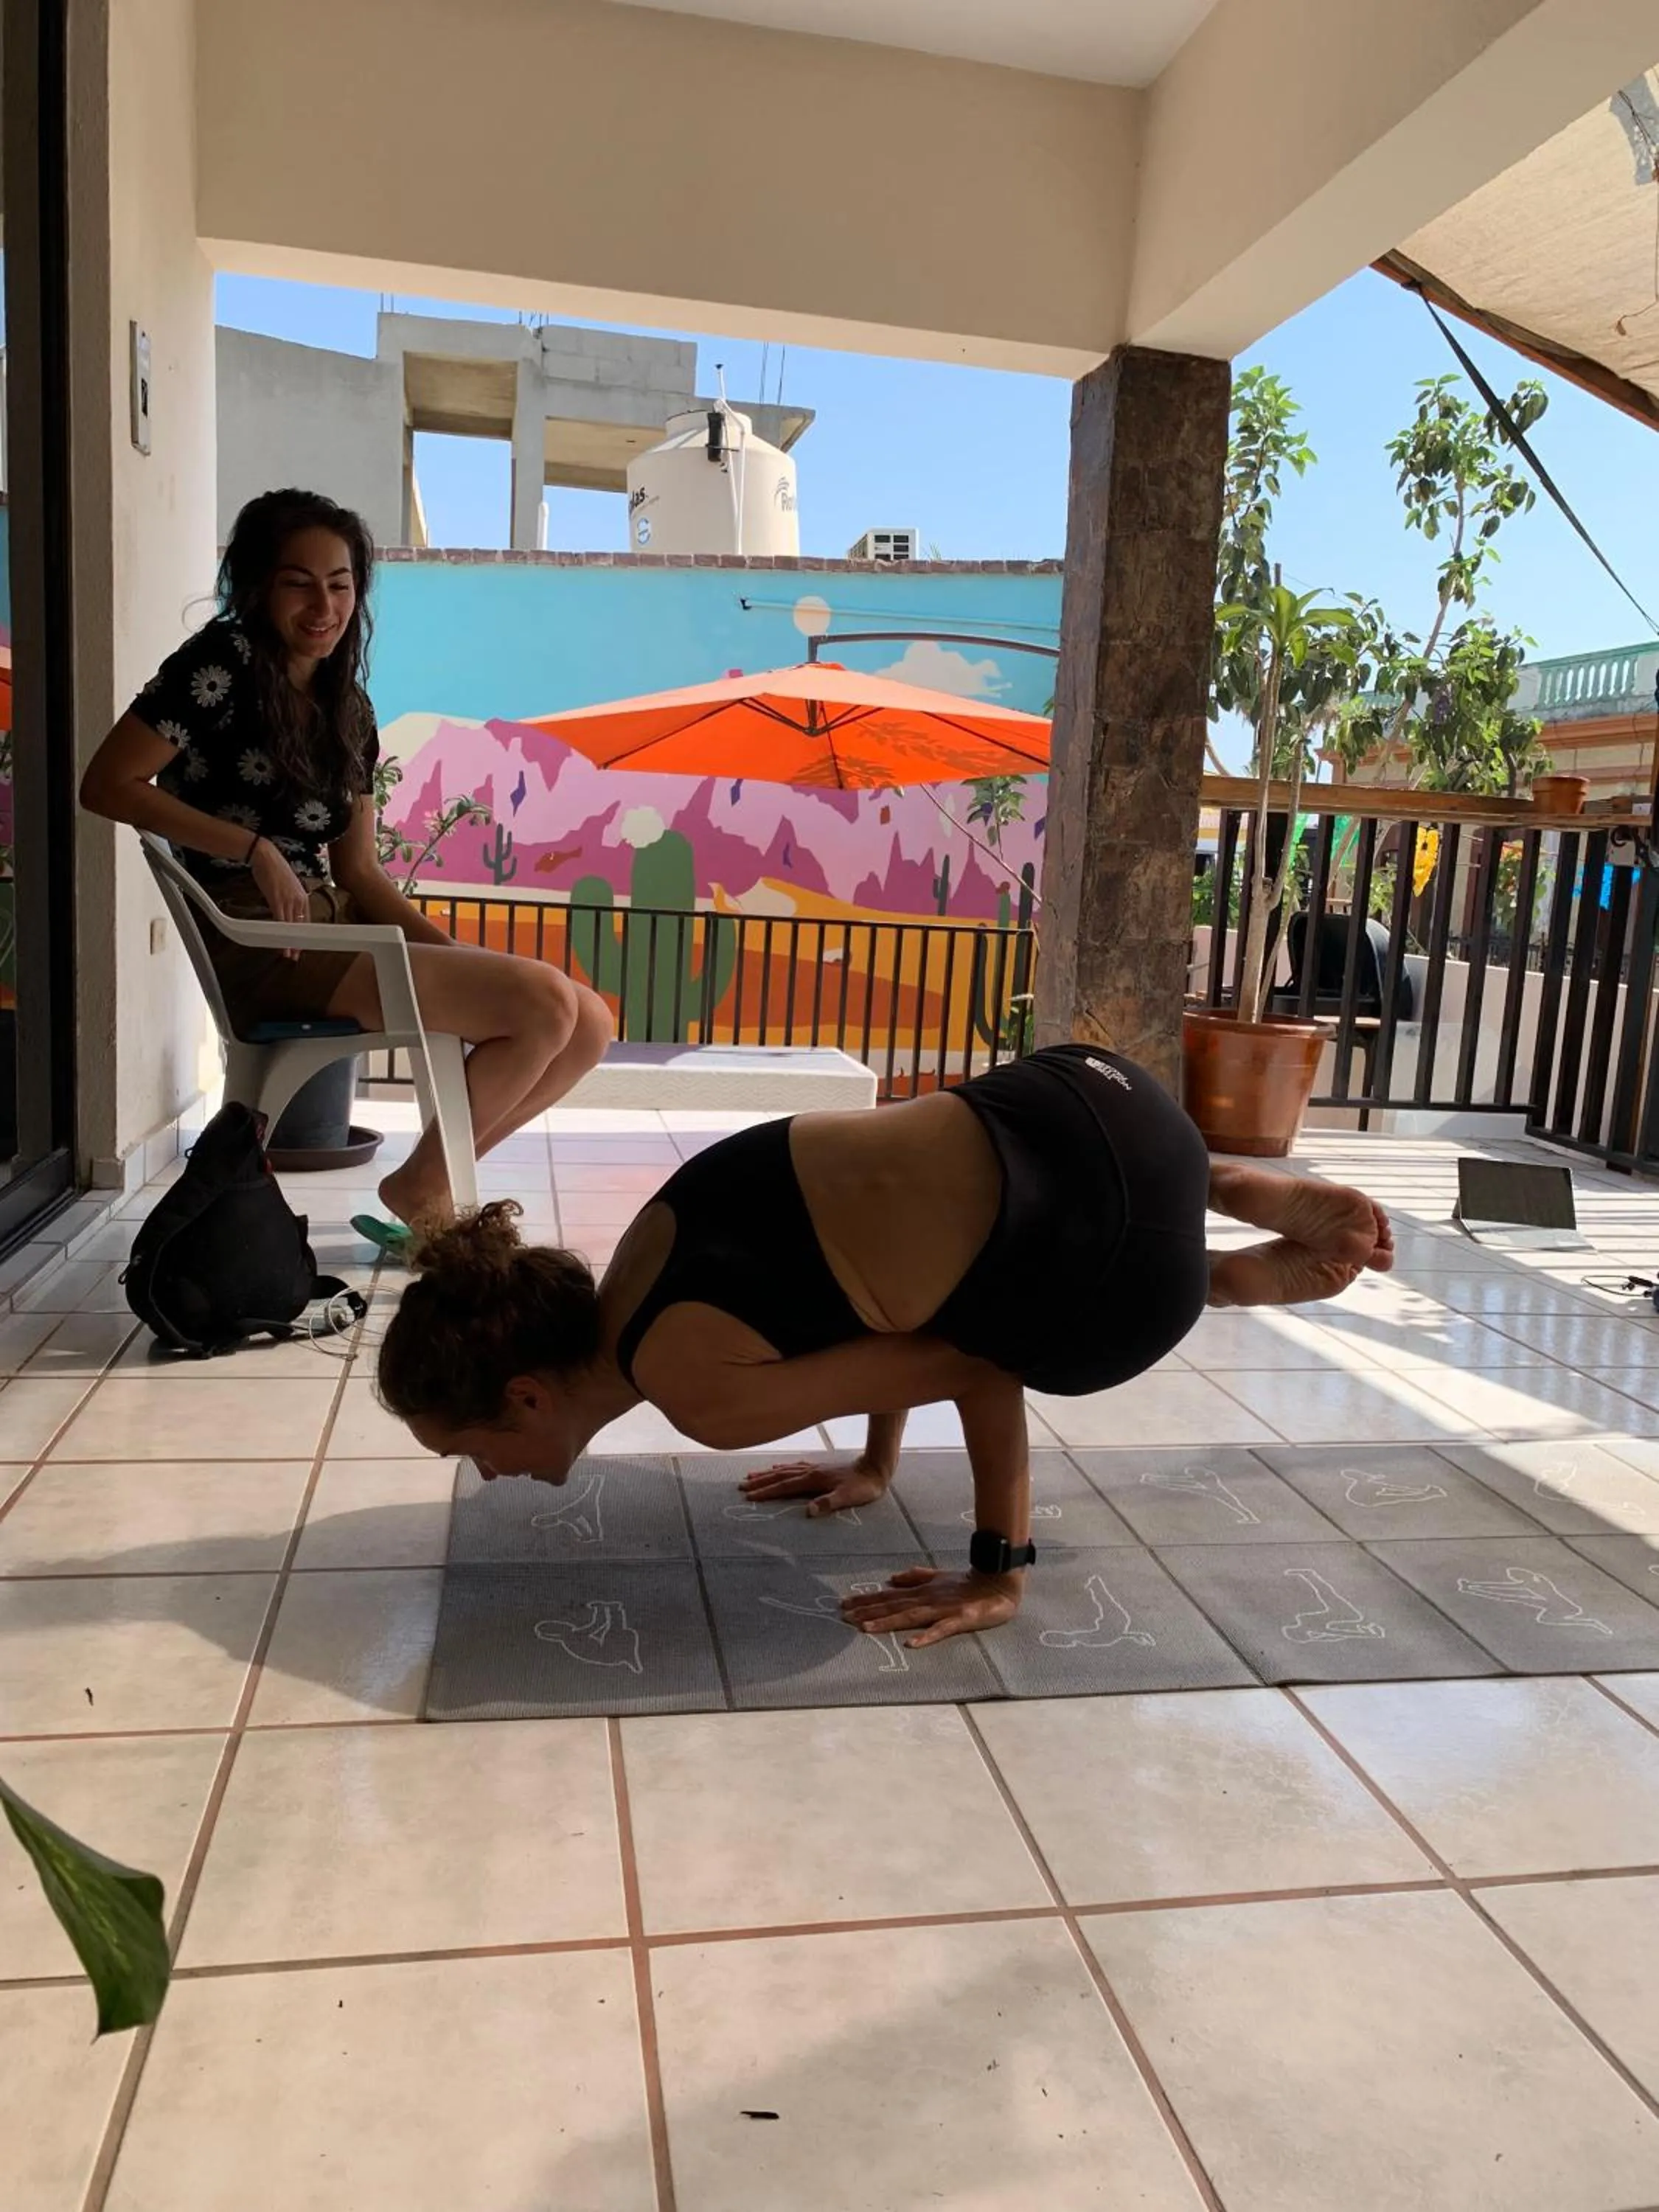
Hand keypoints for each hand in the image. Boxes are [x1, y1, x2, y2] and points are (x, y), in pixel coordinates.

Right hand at [250, 838, 309, 958]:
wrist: (265, 856)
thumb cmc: (274, 869)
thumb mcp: (287, 885)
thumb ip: (290, 897)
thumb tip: (288, 907)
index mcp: (302, 896)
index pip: (306, 919)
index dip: (304, 934)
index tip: (302, 944)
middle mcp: (299, 899)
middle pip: (300, 925)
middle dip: (299, 942)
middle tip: (297, 955)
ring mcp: (288, 900)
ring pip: (291, 926)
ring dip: (289, 941)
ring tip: (288, 954)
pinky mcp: (277, 899)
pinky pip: (280, 920)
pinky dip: (280, 932)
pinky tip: (280, 941)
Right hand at [738, 1456, 891, 1517]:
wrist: (875, 1469)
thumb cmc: (863, 1487)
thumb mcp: (848, 1498)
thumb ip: (828, 1503)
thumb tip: (808, 1511)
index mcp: (812, 1480)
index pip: (783, 1487)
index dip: (765, 1492)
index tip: (748, 1496)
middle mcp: (809, 1472)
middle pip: (779, 1477)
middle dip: (760, 1482)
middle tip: (741, 1486)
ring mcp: (814, 1468)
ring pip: (785, 1470)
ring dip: (767, 1474)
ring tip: (751, 1476)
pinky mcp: (819, 1468)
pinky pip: (794, 1467)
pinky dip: (783, 1468)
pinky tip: (778, 1468)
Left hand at [839, 1565, 1021, 1647]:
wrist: (998, 1583)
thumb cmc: (967, 1583)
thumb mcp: (938, 1577)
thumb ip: (915, 1577)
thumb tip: (890, 1579)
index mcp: (922, 1591)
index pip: (889, 1595)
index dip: (866, 1599)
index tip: (844, 1604)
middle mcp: (927, 1599)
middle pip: (893, 1605)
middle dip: (868, 1611)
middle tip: (843, 1616)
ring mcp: (943, 1609)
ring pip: (909, 1617)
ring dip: (887, 1622)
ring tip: (865, 1628)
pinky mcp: (960, 1620)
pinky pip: (941, 1630)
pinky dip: (925, 1636)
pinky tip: (910, 1644)